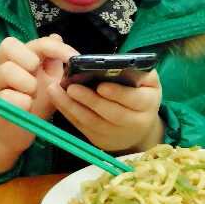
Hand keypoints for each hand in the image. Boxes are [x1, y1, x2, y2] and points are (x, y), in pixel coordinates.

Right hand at [0, 35, 77, 153]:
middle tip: (38, 74)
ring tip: (33, 94)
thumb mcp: (52, 81)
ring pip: (6, 70)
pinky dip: (21, 102)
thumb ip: (55, 62)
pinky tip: (27, 107)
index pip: (36, 42)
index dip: (55, 47)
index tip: (73, 58)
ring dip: (26, 82)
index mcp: (23, 57)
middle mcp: (5, 65)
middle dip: (28, 58)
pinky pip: (5, 96)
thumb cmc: (37, 103)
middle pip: (8, 45)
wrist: (20, 131)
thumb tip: (57, 37)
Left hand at [47, 70, 163, 151]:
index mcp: (147, 105)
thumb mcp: (149, 82)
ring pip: (92, 122)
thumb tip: (121, 63)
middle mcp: (133, 123)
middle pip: (111, 113)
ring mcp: (115, 135)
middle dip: (90, 100)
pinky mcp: (99, 140)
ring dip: (72, 106)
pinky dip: (68, 113)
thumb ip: (140, 71)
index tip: (101, 86)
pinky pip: (82, 126)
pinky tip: (57, 99)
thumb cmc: (142, 95)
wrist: (140, 128)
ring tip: (56, 90)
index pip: (133, 100)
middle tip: (72, 87)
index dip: (117, 94)